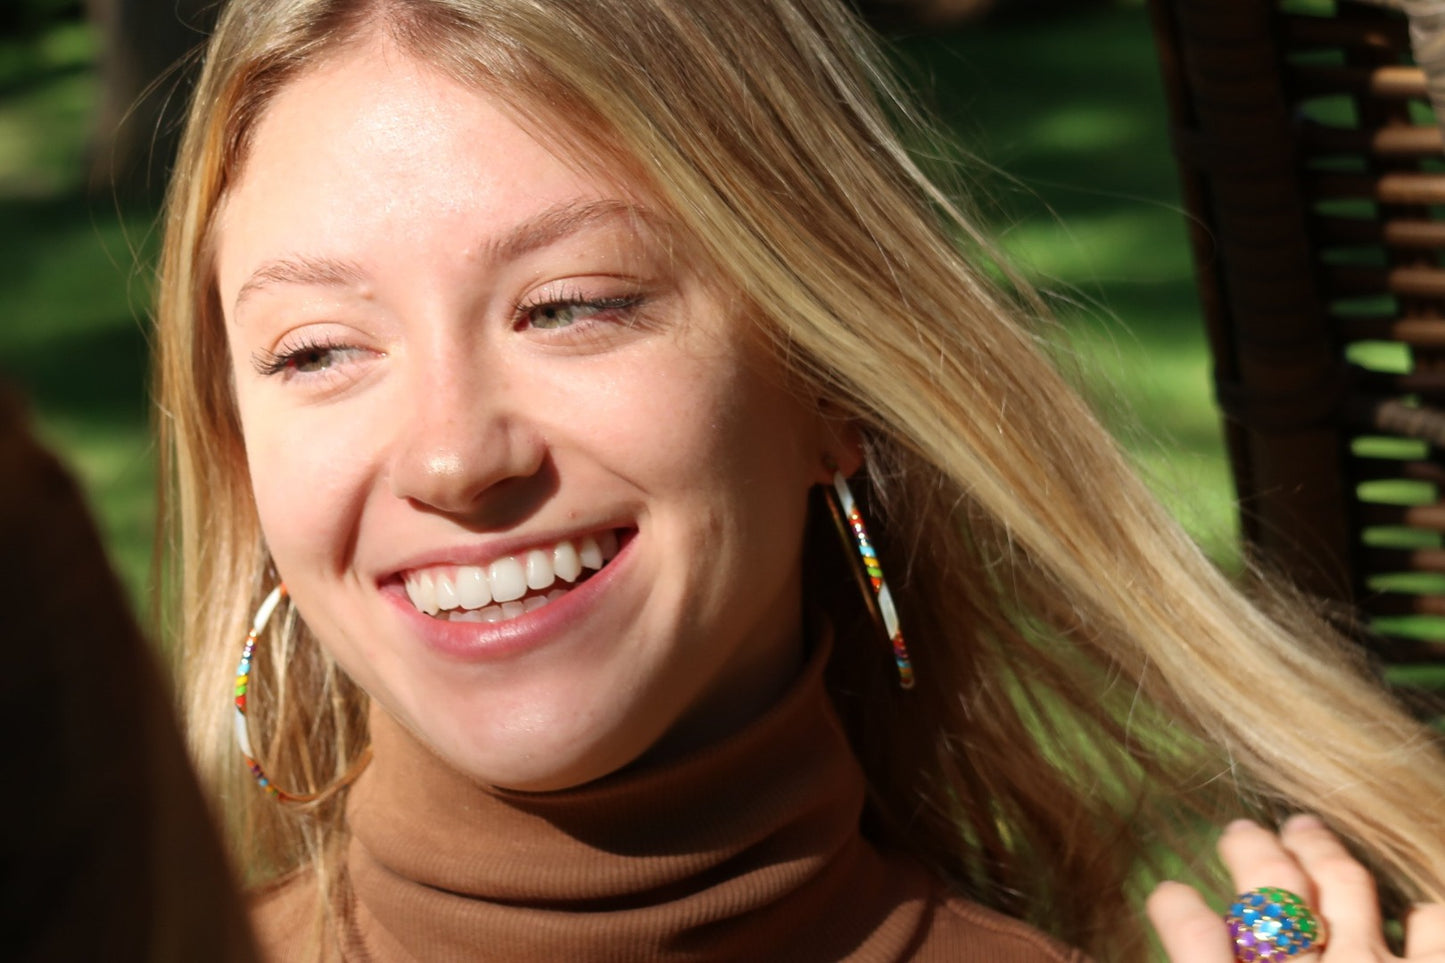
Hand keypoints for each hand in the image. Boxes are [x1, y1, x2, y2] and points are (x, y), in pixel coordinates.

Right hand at [1147, 815, 1444, 961]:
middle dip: (1252, 851)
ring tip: (1307, 830)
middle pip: (1267, 890)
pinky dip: (1424, 915)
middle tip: (1242, 830)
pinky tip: (1416, 910)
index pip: (1192, 932)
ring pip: (1342, 886)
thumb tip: (1161, 953)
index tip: (1169, 895)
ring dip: (1322, 851)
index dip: (1177, 908)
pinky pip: (1432, 927)